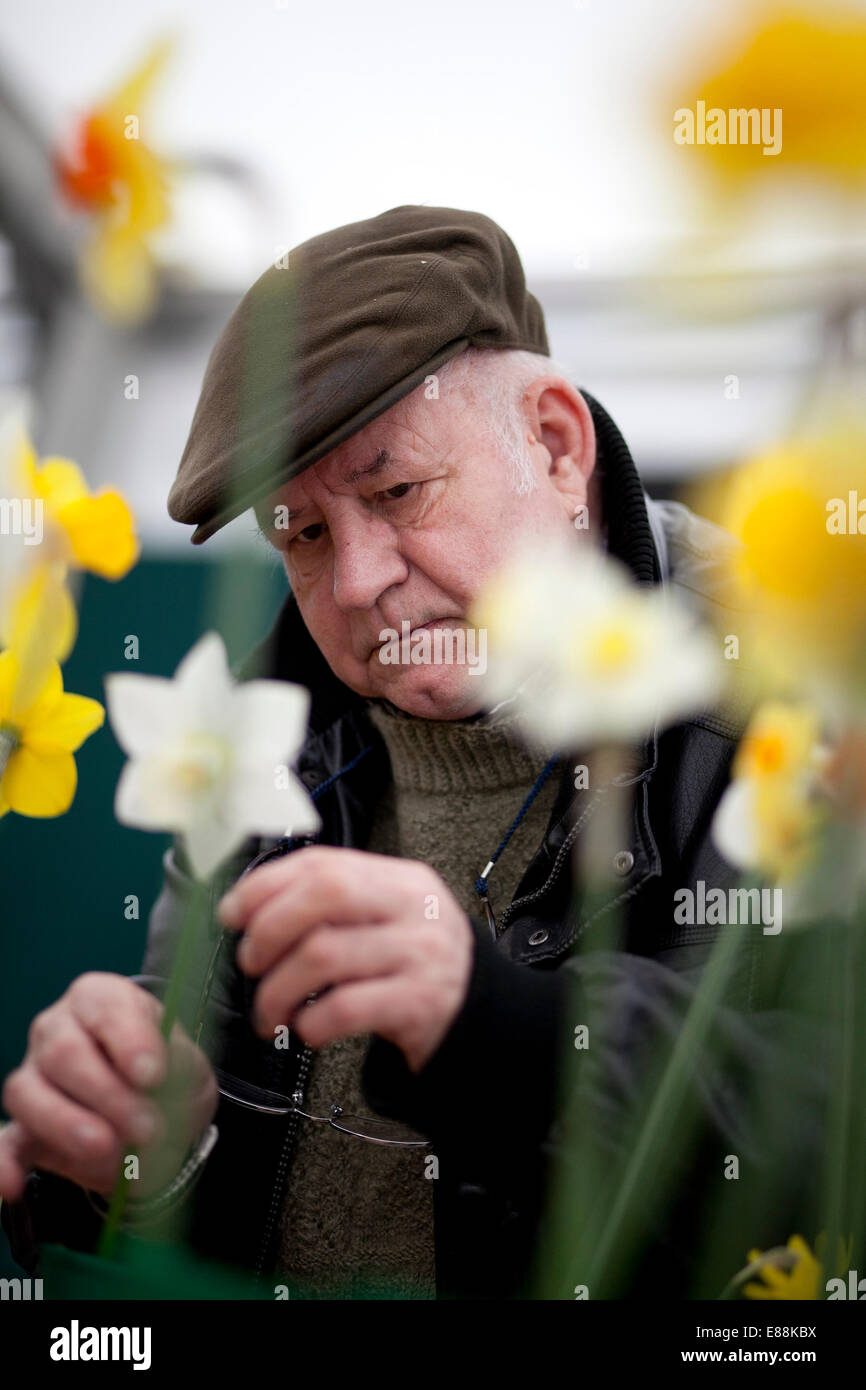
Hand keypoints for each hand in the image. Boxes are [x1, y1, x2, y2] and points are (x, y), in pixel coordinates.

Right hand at [0, 973, 216, 1202]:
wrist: (157, 1113)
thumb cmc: (170, 1073)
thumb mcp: (189, 1065)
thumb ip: (178, 1072)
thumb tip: (157, 1091)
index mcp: (101, 1000)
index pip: (105, 1006)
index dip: (129, 1040)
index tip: (153, 1075)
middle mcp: (57, 1029)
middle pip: (64, 1052)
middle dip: (107, 1095)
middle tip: (148, 1128)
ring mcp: (33, 1076)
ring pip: (28, 1092)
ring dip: (68, 1126)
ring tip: (108, 1149)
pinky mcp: (21, 1127)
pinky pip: (3, 1142)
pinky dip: (4, 1164)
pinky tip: (15, 1186)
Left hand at [218, 846, 474, 1073]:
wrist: (480, 1015)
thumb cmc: (413, 966)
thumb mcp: (385, 919)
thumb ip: (332, 907)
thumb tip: (247, 909)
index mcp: (399, 879)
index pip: (322, 864)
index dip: (265, 886)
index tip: (232, 913)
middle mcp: (413, 908)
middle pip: (324, 896)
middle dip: (269, 930)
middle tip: (250, 964)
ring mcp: (420, 953)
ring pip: (324, 956)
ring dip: (277, 990)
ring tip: (269, 1012)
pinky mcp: (421, 1003)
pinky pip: (345, 1008)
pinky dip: (310, 1023)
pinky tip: (306, 1029)